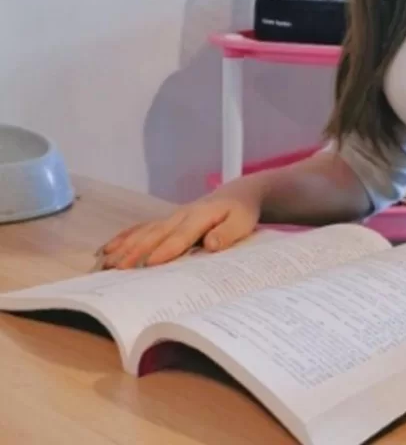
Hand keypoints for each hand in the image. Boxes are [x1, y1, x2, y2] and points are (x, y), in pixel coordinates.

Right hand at [97, 191, 260, 269]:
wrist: (236, 194)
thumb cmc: (240, 212)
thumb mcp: (242, 222)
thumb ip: (228, 233)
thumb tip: (211, 243)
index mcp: (200, 216)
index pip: (181, 236)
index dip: (166, 249)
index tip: (149, 264)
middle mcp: (180, 215)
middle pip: (155, 234)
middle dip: (135, 251)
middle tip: (117, 269)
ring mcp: (170, 217)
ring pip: (143, 232)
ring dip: (124, 246)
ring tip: (105, 263)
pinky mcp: (166, 221)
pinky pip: (141, 228)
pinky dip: (124, 238)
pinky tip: (107, 249)